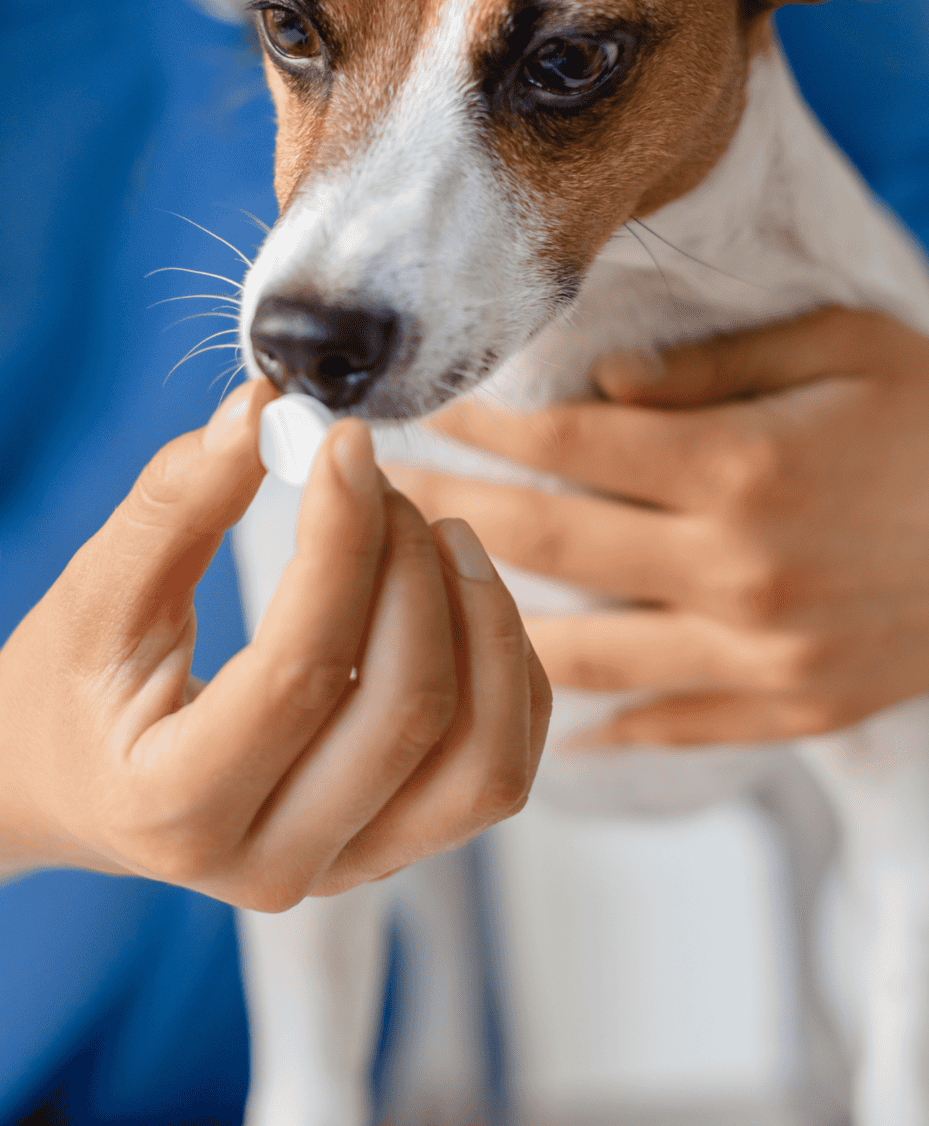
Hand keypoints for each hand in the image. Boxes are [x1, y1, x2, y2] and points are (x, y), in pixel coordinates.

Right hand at [0, 380, 549, 907]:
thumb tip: (265, 408)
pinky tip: (460, 592)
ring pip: (484, 759)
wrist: (75, 786)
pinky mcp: (401, 846)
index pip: (302, 669)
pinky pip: (502, 766)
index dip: (341, 540)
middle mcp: (274, 865)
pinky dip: (507, 669)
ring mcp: (350, 866)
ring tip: (439, 532)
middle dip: (411, 567)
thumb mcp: (98, 592)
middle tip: (378, 483)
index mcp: (177, 809)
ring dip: (483, 621)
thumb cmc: (76, 686)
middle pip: (408, 709)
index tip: (345, 443)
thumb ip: (177, 501)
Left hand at [385, 303, 928, 744]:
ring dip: (489, 629)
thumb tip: (592, 391)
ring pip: (587, 655)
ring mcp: (770, 653)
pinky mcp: (803, 708)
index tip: (417, 412)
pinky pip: (673, 725)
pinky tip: (539, 716)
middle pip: (551, 544)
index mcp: (744, 465)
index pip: (568, 447)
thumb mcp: (834, 346)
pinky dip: (600, 724)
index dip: (479, 426)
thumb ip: (702, 370)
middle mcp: (743, 569)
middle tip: (377, 503)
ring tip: (417, 609)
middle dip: (450, 517)